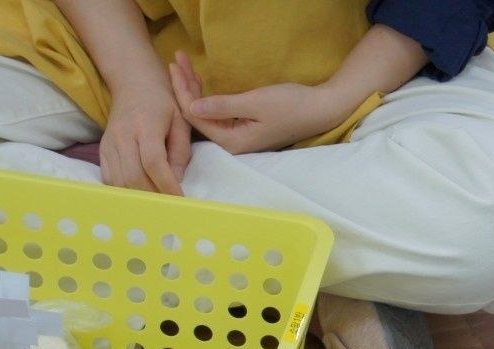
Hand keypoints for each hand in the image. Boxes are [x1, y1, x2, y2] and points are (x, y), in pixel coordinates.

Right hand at [100, 75, 189, 194]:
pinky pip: (110, 178)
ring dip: (139, 196)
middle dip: (154, 196)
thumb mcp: (182, 120)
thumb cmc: (164, 102)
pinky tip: (141, 193)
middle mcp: (122, 134)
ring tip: (158, 203)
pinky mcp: (102, 150)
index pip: (153, 162)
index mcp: (145, 124)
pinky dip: (125, 190)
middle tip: (171, 206)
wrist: (134, 83)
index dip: (167, 184)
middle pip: (134, 176)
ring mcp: (109, 143)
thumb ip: (181, 151)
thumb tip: (178, 180)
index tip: (181, 199)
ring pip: (120, 181)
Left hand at [169, 51, 349, 152]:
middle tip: (176, 59)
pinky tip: (200, 81)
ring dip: (195, 89)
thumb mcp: (254, 103)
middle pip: (198, 116)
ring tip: (184, 64)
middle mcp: (232, 144)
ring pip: (207, 113)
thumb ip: (222, 106)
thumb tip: (190, 107)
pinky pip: (218, 113)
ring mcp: (238, 137)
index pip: (195, 117)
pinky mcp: (244, 128)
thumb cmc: (291, 106)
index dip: (182, 91)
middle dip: (185, 87)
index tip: (174, 66)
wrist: (320, 110)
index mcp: (232, 142)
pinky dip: (209, 95)